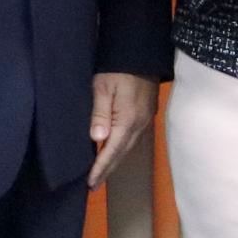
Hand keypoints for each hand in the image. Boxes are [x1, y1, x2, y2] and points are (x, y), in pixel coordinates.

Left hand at [87, 72, 157, 188]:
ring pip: (128, 147)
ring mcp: (145, 120)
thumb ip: (100, 113)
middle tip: (94, 186)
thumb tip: (98, 139)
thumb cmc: (117, 68)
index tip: (90, 183)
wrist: (141, 52)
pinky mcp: (146, 114)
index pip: (112, 150)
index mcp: (128, 120)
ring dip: (115, 161)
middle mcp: (139, 124)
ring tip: (102, 173)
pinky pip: (132, 138)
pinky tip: (113, 151)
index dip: (100, 168)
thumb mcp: (102, 87)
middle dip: (107, 170)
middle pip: (122, 153)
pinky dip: (121, 149)